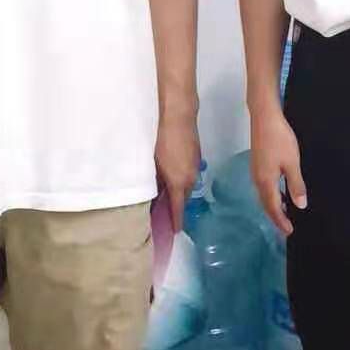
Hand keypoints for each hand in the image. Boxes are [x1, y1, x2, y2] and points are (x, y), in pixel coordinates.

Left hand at [155, 109, 200, 233]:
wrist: (178, 117)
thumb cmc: (162, 140)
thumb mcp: (153, 163)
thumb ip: (155, 181)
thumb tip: (154, 194)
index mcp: (179, 183)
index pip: (178, 209)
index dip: (176, 222)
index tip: (174, 232)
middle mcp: (190, 178)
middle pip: (184, 198)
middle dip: (176, 205)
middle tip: (164, 211)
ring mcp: (195, 167)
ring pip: (187, 185)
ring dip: (178, 191)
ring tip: (166, 192)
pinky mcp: (196, 157)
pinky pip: (189, 174)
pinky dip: (182, 178)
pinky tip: (172, 173)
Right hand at [251, 105, 306, 236]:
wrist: (264, 118)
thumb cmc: (279, 139)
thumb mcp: (292, 163)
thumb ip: (295, 185)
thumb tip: (300, 205)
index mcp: (266, 182)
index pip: (273, 208)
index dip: (281, 221)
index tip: (289, 232)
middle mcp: (257, 180)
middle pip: (266, 204)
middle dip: (276, 217)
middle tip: (286, 228)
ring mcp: (256, 172)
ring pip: (264, 196)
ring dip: (273, 206)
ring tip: (285, 214)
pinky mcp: (257, 165)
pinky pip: (264, 187)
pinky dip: (271, 196)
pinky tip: (280, 193)